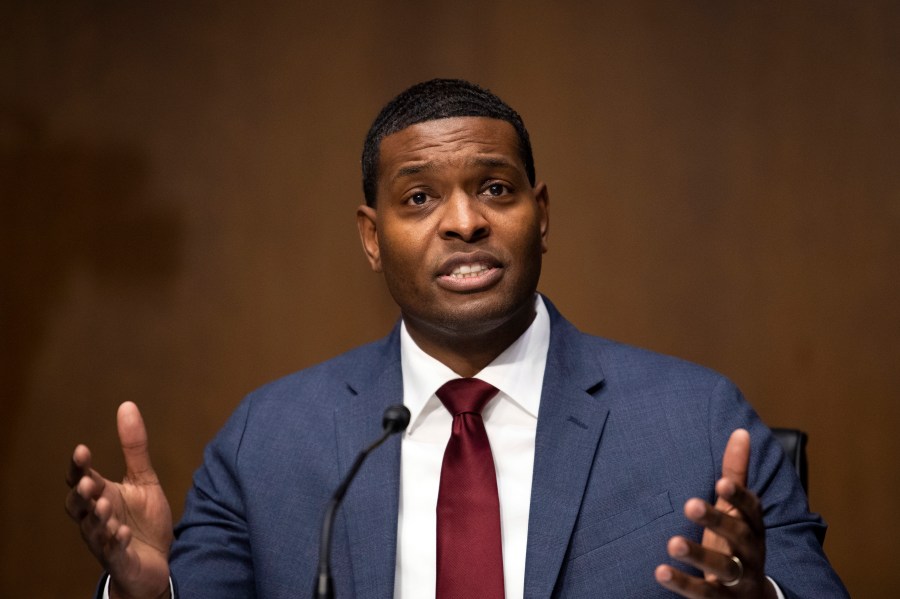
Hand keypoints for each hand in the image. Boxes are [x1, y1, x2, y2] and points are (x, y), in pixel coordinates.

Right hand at [65, 402, 173, 598]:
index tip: (82, 449)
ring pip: (92, 529)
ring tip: (106, 505)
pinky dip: (115, 541)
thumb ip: (134, 447)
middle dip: (81, 494)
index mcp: (101, 496)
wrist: (157, 560)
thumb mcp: (144, 479)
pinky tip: (121, 532)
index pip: (81, 479)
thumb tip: (126, 405)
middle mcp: (96, 517)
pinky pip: (112, 552)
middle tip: (89, 481)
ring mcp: (104, 540)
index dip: (79, 466)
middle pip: (78, 506)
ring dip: (97, 517)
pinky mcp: (119, 559)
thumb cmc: (144, 520)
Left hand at [655, 429, 776, 597]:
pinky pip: (704, 594)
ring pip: (723, 567)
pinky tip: (660, 571)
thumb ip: (737, 475)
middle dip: (717, 520)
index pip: (752, 509)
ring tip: (673, 543)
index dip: (739, 496)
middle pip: (738, 536)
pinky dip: (683, 583)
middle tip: (690, 504)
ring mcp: (739, 580)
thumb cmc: (738, 544)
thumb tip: (741, 432)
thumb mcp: (739, 511)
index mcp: (753, 527)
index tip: (721, 482)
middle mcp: (750, 553)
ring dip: (699, 555)